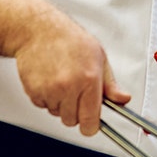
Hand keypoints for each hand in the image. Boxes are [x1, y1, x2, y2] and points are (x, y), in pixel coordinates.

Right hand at [13, 13, 129, 135]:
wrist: (39, 30)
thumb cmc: (70, 41)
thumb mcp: (99, 58)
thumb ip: (110, 84)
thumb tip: (123, 99)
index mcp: (89, 79)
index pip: (90, 121)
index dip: (91, 126)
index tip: (91, 125)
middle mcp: (69, 86)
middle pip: (72, 121)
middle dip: (75, 111)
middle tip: (75, 93)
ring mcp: (49, 90)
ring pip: (56, 114)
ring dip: (59, 104)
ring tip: (61, 81)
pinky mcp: (33, 91)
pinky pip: (42, 106)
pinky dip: (45, 98)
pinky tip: (49, 80)